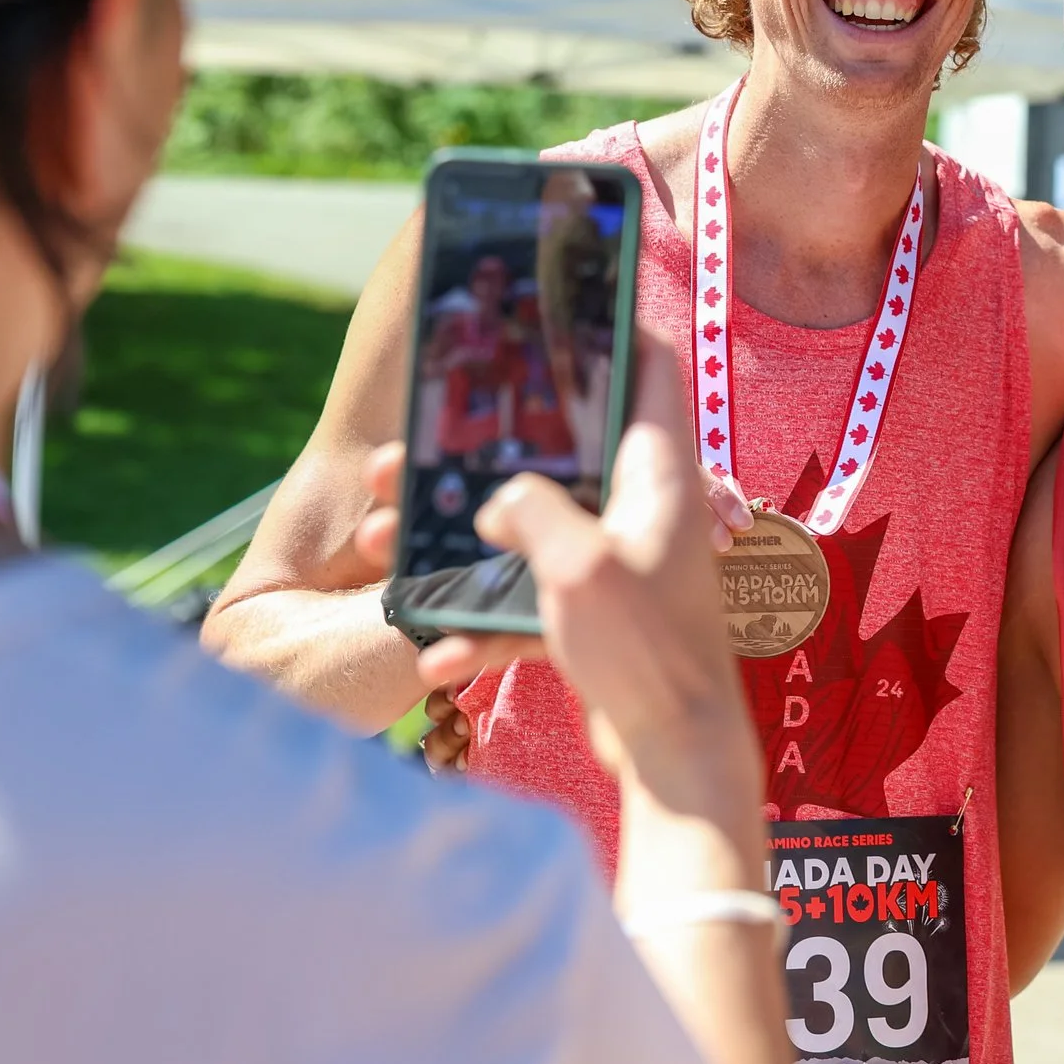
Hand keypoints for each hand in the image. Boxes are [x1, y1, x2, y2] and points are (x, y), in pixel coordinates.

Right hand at [359, 333, 763, 815]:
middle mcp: (643, 507)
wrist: (677, 758)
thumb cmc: (646, 653)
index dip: (612, 325)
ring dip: (462, 539)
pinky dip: (482, 623)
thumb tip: (498, 501)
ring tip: (386, 545)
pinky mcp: (599, 616)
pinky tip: (435, 657)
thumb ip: (530, 510)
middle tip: (414, 450)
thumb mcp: (577, 566)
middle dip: (487, 449)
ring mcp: (620, 562)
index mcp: (658, 473)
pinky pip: (527, 601)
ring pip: (531, 526)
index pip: (651, 367)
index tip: (555, 305)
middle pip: (563, 449)